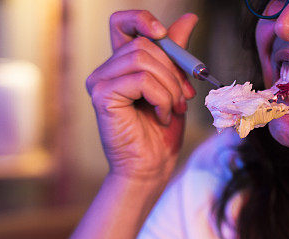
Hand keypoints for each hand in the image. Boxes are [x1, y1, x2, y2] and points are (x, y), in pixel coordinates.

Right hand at [86, 10, 197, 182]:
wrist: (151, 168)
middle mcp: (106, 71)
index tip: (165, 35)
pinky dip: (160, 97)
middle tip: (184, 96)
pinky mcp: (101, 96)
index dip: (142, 19)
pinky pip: (140, 79)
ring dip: (169, 85)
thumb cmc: (160, 133)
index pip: (122, 23)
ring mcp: (100, 82)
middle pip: (143, 43)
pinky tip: (160, 116)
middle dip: (173, 68)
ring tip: (173, 109)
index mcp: (121, 66)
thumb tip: (188, 18)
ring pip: (143, 58)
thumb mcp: (174, 86)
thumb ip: (176, 55)